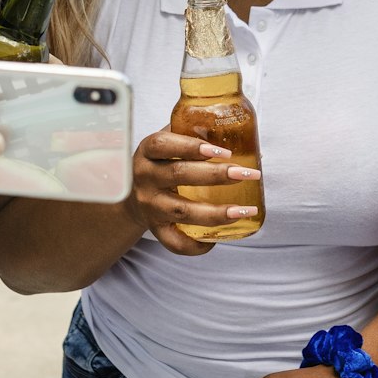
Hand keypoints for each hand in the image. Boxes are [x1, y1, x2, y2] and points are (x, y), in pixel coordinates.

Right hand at [123, 129, 259, 255]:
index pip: (165, 145)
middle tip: (247, 174)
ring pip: (182, 211)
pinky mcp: (154, 228)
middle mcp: (145, 177)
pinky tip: (217, 238)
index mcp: (148, 151)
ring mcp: (149, 205)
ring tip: (244, 210)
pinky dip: (196, 245)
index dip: (193, 146)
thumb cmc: (160, 162)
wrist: (130, 194)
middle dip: (217, 175)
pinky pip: (174, 242)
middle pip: (180, 175)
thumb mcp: (167, 142)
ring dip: (216, 212)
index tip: (224, 151)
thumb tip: (238, 133)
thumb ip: (191, 132)